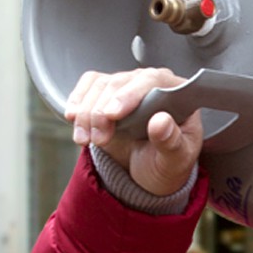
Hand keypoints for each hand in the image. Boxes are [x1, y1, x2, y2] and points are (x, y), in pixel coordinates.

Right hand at [65, 67, 204, 196]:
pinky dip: (77, 103)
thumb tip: (161, 121)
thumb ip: (171, 141)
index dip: (130, 94)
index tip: (112, 114)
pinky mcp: (107, 94)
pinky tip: (74, 120)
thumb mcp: (175, 160)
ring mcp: (128, 87)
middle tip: (99, 139)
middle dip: (102, 111)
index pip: (153, 81)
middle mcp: (152, 84)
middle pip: (120, 83)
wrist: (149, 171)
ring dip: (87, 113)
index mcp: (177, 94)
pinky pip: (88, 87)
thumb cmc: (168, 162)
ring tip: (86, 140)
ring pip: (100, 86)